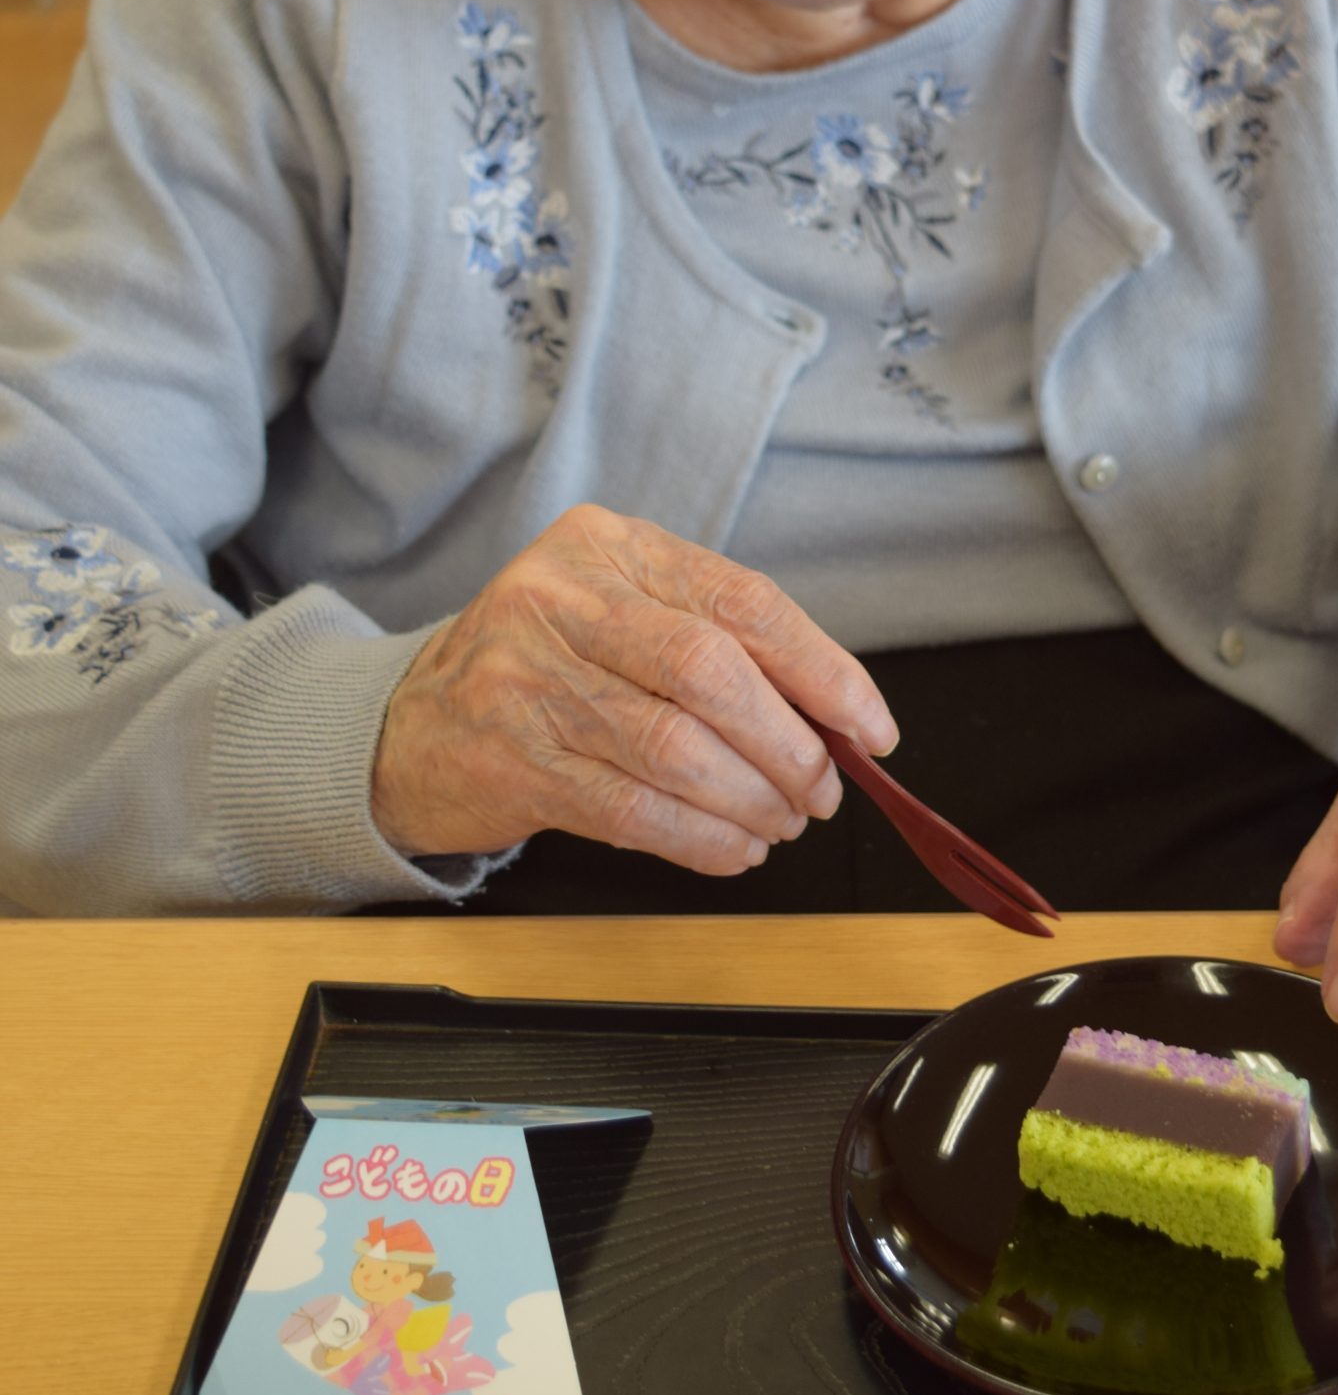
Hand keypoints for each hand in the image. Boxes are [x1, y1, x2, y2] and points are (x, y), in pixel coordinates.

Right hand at [370, 505, 897, 871]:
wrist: (412, 724)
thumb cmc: (545, 665)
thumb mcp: (621, 612)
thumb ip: (718, 641)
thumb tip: (836, 715)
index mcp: (611, 546)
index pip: (742, 601)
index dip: (823, 670)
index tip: (869, 726)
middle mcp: (564, 600)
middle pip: (712, 673)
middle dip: (789, 744)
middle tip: (821, 788)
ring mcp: (530, 681)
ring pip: (677, 748)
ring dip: (752, 799)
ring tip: (780, 820)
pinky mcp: (515, 762)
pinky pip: (634, 810)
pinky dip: (703, 839)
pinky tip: (733, 848)